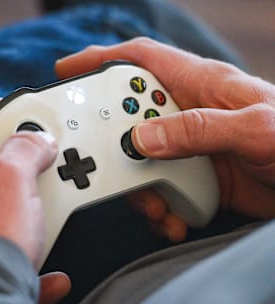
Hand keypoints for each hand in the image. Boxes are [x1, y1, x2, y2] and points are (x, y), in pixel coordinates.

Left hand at [0, 98, 70, 303]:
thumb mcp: (12, 173)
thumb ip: (27, 147)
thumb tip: (40, 139)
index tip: (13, 110)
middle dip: (18, 153)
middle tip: (45, 153)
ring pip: (6, 202)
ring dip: (34, 202)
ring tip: (53, 200)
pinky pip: (16, 248)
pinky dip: (36, 257)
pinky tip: (56, 273)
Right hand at [56, 37, 274, 240]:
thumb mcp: (255, 129)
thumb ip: (201, 128)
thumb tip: (144, 137)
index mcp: (201, 87)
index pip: (142, 62)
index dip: (102, 61)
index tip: (70, 72)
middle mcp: (187, 116)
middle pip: (130, 119)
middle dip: (114, 144)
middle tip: (109, 167)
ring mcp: (186, 150)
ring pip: (140, 162)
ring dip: (139, 190)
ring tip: (158, 209)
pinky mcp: (190, 179)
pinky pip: (158, 190)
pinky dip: (158, 209)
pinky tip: (173, 220)